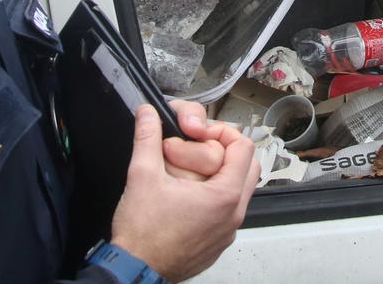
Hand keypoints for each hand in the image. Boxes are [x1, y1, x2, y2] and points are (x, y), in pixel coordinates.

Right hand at [111, 105, 257, 281]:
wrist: (135, 270)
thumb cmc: (142, 234)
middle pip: (248, 167)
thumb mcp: (142, 176)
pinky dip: (215, 198)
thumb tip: (148, 114)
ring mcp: (227, 232)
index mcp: (224, 196)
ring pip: (239, 190)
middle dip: (225, 151)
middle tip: (198, 149)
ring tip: (191, 173)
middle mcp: (233, 215)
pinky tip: (188, 198)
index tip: (199, 134)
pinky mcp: (218, 243)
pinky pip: (228, 212)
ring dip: (220, 175)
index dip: (221, 132)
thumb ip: (147, 138)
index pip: (244, 147)